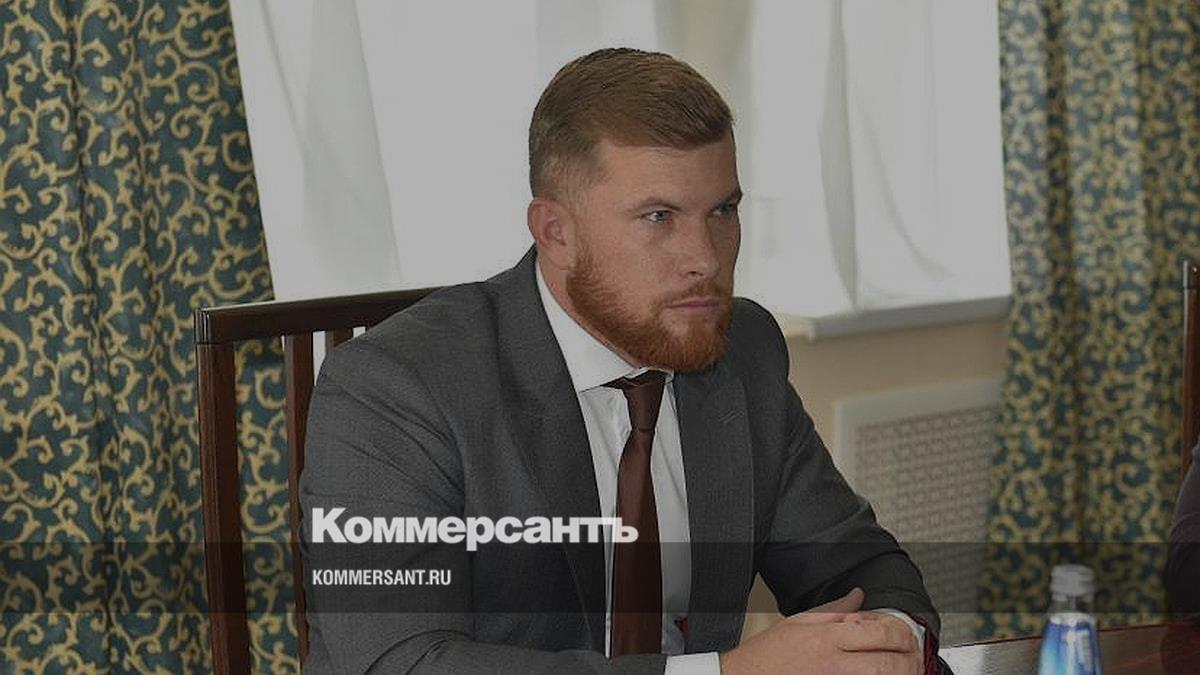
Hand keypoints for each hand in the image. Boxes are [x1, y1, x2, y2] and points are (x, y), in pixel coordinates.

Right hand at [719, 588, 922, 674]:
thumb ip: (834, 610)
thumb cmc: (769, 654)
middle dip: (910, 660)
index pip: (877, 632)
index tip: (907, 635)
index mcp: (826, 637)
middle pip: (886, 662)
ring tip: (910, 671)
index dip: (900, 633)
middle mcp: (833, 663)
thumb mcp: (800, 622)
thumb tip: (858, 596)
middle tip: (917, 657)